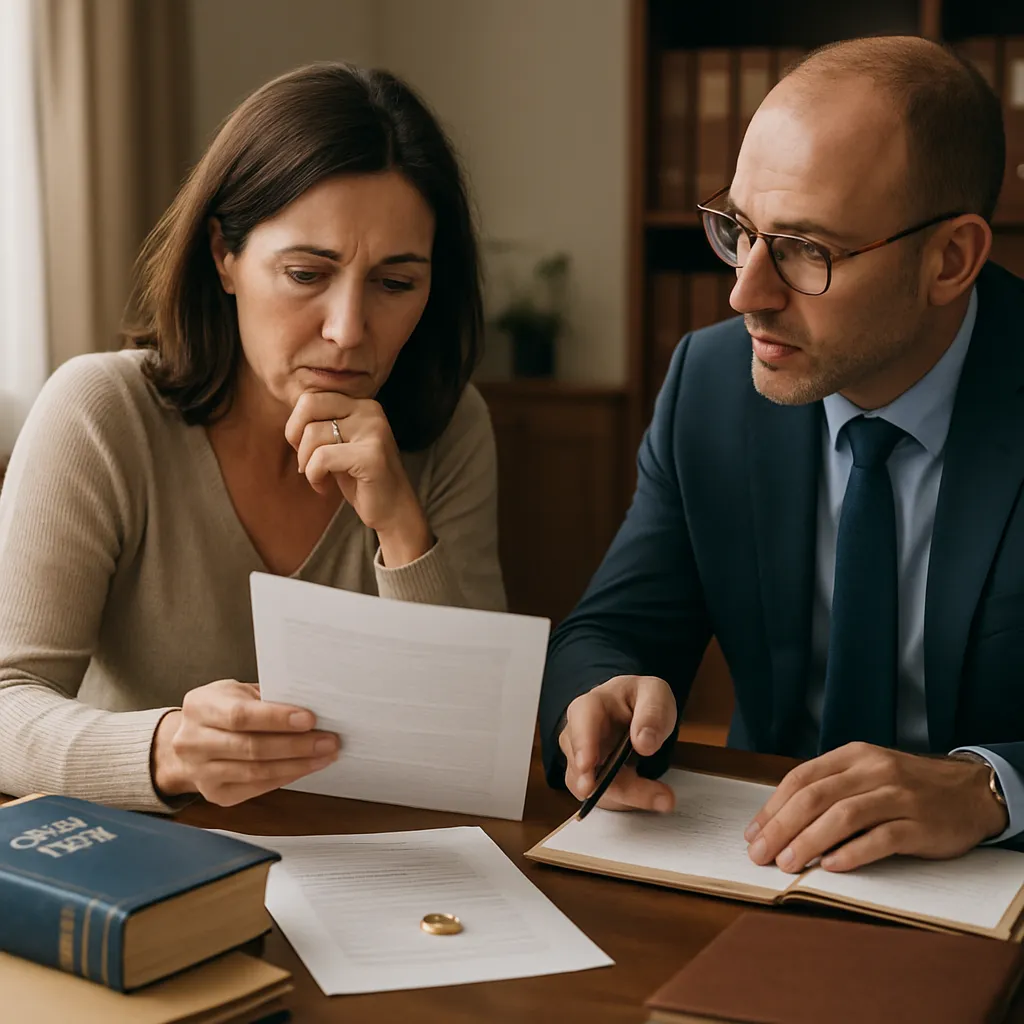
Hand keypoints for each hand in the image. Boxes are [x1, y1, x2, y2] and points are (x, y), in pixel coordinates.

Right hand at [151, 680, 339, 805]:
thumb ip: (265, 697)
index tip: (309, 719)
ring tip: (324, 755)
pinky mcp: (215, 794)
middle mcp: (193, 741)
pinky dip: (286, 777)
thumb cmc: (221, 710)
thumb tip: (310, 703)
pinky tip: (305, 767)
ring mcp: (201, 772)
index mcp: (199, 707)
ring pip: (256, 771)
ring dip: (297, 764)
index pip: (240, 716)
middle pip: (251, 747)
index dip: (276, 719)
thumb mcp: (235, 692)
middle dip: (296, 745)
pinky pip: (256, 787)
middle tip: (328, 740)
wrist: (188, 742)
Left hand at [285, 392, 431, 565]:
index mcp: (362, 404)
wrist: (393, 510)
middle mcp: (370, 411)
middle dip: (296, 438)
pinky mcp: (371, 456)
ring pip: (312, 434)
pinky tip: (324, 488)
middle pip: (308, 406)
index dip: (296, 425)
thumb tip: (290, 417)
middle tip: (305, 462)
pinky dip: (314, 476)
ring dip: (306, 464)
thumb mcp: (339, 443)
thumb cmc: (360, 479)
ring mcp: (373, 431)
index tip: (306, 450)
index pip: (311, 397)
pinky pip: (321, 458)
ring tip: (320, 478)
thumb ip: (321, 423)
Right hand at [559, 675, 677, 811]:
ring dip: (627, 795)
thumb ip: (652, 714)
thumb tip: (644, 743)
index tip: (588, 765)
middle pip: (582, 763)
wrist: (634, 712)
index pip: (581, 723)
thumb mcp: (655, 694)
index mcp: (590, 705)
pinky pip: (602, 797)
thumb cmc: (639, 699)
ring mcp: (579, 760)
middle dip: (603, 784)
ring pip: (591, 786)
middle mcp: (576, 734)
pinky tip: (652, 796)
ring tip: (662, 797)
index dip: (582, 745)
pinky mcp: (589, 780)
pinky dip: (628, 801)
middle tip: (638, 797)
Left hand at [745, 742, 1009, 872]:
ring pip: (843, 816)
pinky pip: (881, 838)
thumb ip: (829, 789)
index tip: (752, 833)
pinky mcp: (921, 825)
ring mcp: (898, 796)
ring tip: (786, 863)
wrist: (969, 790)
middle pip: (816, 797)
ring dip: (809, 841)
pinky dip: (852, 853)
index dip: (772, 807)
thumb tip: (780, 822)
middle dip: (781, 827)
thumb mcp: (866, 773)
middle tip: (760, 854)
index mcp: (853, 756)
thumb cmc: (907, 786)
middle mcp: (873, 771)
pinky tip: (831, 866)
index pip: (801, 778)